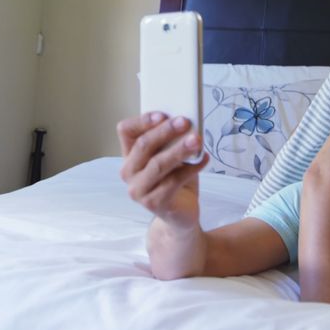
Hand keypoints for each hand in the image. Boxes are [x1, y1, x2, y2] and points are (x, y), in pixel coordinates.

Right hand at [117, 112, 207, 227]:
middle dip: (165, 131)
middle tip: (185, 122)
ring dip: (179, 150)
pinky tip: (204, 159)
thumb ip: (171, 142)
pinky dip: (192, 168)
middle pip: (143, 145)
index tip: (163, 114)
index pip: (126, 131)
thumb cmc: (175, 181)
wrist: (181, 215)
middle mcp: (129, 172)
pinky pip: (173, 181)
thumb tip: (185, 123)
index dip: (142, 121)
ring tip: (197, 140)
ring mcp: (138, 190)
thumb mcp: (171, 156)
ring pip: (158, 164)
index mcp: (130, 155)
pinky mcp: (153, 203)